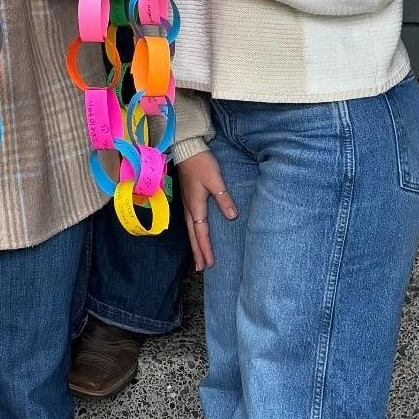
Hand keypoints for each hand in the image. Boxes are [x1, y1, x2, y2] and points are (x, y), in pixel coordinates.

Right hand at [175, 149, 237, 270]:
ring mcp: (187, 204)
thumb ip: (223, 198)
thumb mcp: (215, 180)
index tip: (210, 264)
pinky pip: (191, 223)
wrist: (186, 149)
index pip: (201, 233)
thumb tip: (232, 217)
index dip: (206, 249)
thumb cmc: (201, 164)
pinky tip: (196, 236)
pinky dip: (194, 234)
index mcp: (196, 206)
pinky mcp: (188, 199)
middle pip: (194, 235)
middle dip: (198, 252)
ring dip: (195, 245)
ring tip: (198, 259)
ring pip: (191, 230)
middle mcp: (189, 208)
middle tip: (201, 269)